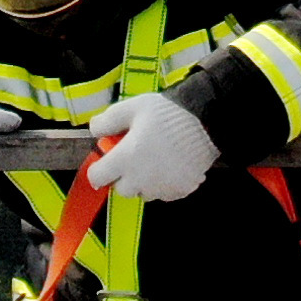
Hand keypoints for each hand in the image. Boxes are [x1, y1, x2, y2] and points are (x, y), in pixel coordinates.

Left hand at [88, 92, 217, 201]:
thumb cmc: (167, 113)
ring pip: (143, 193)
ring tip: (155, 158)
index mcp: (125, 159)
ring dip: (143, 181)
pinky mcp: (179, 191)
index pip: (97, 178)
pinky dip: (163, 183)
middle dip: (123, 176)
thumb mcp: (133, 107)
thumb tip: (95, 131)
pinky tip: (171, 164)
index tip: (108, 158)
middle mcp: (141, 179)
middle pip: (121, 189)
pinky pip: (164, 193)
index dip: (99, 168)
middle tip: (134, 156)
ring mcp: (161, 188)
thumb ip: (108, 120)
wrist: (205, 121)